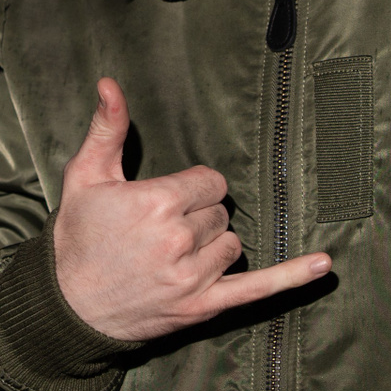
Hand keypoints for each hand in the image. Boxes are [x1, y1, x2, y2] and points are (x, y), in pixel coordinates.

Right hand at [52, 78, 330, 341]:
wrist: (65, 307)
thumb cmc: (76, 238)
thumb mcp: (85, 177)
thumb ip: (107, 129)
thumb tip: (110, 83)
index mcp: (156, 202)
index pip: (210, 182)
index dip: (190, 190)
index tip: (165, 202)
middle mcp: (178, 239)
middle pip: (220, 213)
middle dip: (196, 218)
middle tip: (156, 234)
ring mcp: (193, 277)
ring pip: (232, 245)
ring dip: (212, 247)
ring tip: (171, 257)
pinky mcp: (203, 307)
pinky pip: (258, 289)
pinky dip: (292, 276)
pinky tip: (325, 263)